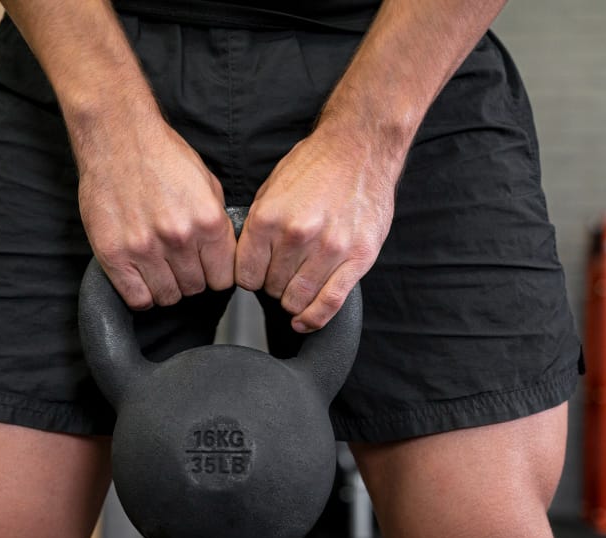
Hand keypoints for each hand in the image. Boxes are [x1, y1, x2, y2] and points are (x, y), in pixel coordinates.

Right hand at [76, 116, 235, 309]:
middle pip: (195, 288)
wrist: (118, 138)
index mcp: (208, 221)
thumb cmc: (162, 157)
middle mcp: (179, 238)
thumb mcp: (207, 184)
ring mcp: (144, 248)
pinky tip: (141, 277)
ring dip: (166, 286)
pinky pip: (136, 298)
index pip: (223, 278)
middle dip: (191, 278)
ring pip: (168, 296)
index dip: (215, 274)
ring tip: (159, 266)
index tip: (206, 267)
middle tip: (179, 262)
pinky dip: (141, 293)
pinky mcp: (114, 254)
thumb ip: (217, 223)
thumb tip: (223, 254)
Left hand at [235, 125, 400, 331]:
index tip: (256, 274)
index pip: (245, 275)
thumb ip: (257, 227)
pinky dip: (314, 319)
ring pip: (298, 300)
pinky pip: (330, 303)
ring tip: (296, 287)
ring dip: (293, 300)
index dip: (248, 278)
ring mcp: (329, 249)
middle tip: (282, 274)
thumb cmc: (315, 165)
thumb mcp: (270, 189)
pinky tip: (304, 321)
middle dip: (272, 286)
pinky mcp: (358, 257)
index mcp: (268, 219)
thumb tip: (246, 260)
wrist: (360, 147)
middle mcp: (297, 236)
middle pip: (271, 289)